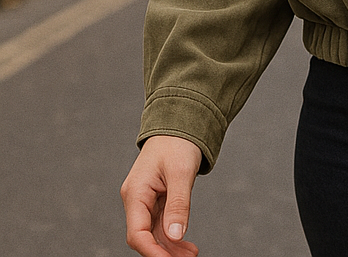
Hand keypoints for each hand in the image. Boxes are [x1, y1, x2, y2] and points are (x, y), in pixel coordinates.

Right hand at [121, 135, 202, 256]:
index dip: (152, 251)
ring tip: (190, 254)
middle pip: (145, 236)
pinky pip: (161, 223)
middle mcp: (137, 199)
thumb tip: (175, 234)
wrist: (179, 124)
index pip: (137, 232)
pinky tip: (185, 245)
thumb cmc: (177, 142)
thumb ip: (178, 204)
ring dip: (170, 246)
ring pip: (154, 232)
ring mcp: (146, 200)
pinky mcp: (156, 199)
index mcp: (135, 193)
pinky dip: (172, 234)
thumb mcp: (181, 172)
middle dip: (163, 251)